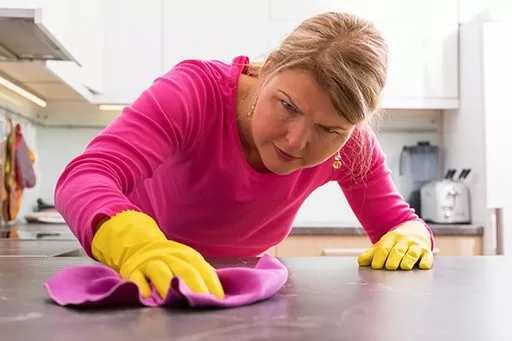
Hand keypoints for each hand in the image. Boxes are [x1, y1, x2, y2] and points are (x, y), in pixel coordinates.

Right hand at [91, 210, 224, 298]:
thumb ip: (200, 272)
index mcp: (188, 255)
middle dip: (195, 287)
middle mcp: (171, 256)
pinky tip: (147, 297)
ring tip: (176, 301)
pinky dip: (141, 287)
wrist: (140, 244)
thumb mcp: (187, 260)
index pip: (203, 269)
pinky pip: (137, 278)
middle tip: (202, 303)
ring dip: (168, 286)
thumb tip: (218, 293)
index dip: (212, 285)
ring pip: (161, 271)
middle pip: (185, 270)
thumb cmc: (170, 259)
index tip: (219, 300)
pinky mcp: (134, 270)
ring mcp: (152, 262)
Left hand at [357, 221, 433, 269]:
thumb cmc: (397, 242)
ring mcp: (416, 246)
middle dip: (393, 259)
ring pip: (412, 254)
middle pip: (398, 251)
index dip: (379, 257)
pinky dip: (425, 262)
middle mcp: (405, 241)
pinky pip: (427, 257)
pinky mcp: (427, 253)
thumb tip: (361, 261)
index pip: (384, 247)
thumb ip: (372, 253)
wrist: (416, 230)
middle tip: (389, 267)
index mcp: (391, 238)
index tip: (375, 266)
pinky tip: (422, 266)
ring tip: (403, 267)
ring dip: (408, 261)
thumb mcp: (384, 244)